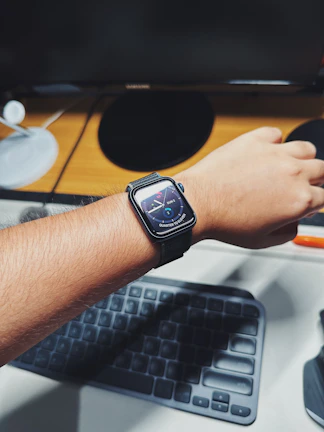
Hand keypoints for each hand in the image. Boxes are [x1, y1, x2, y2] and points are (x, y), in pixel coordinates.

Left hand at [179, 127, 323, 248]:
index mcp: (299, 199)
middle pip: (321, 170)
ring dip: (301, 158)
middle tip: (298, 185)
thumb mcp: (263, 241)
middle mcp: (292, 172)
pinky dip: (274, 142)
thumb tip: (293, 224)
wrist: (199, 203)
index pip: (323, 198)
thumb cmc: (226, 221)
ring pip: (306, 148)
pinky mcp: (256, 140)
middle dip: (313, 180)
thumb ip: (288, 232)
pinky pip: (276, 133)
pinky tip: (265, 152)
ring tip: (287, 166)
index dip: (315, 203)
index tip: (306, 203)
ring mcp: (275, 153)